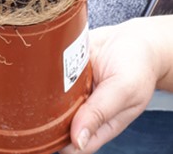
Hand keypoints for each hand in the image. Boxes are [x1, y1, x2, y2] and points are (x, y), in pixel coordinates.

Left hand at [59, 19, 162, 153]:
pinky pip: (48, 71)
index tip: (48, 130)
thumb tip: (78, 141)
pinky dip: (47, 66)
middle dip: (47, 113)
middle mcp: (82, 109)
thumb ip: (101, 112)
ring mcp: (72, 89)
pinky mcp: (66, 69)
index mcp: (99, 124)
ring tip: (57, 73)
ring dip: (44, 89)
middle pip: (55, 122)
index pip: (73, 145)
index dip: (59, 141)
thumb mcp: (124, 90)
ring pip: (47, 97)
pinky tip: (54, 58)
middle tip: (53, 95)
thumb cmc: (137, 68)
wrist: (134, 39)